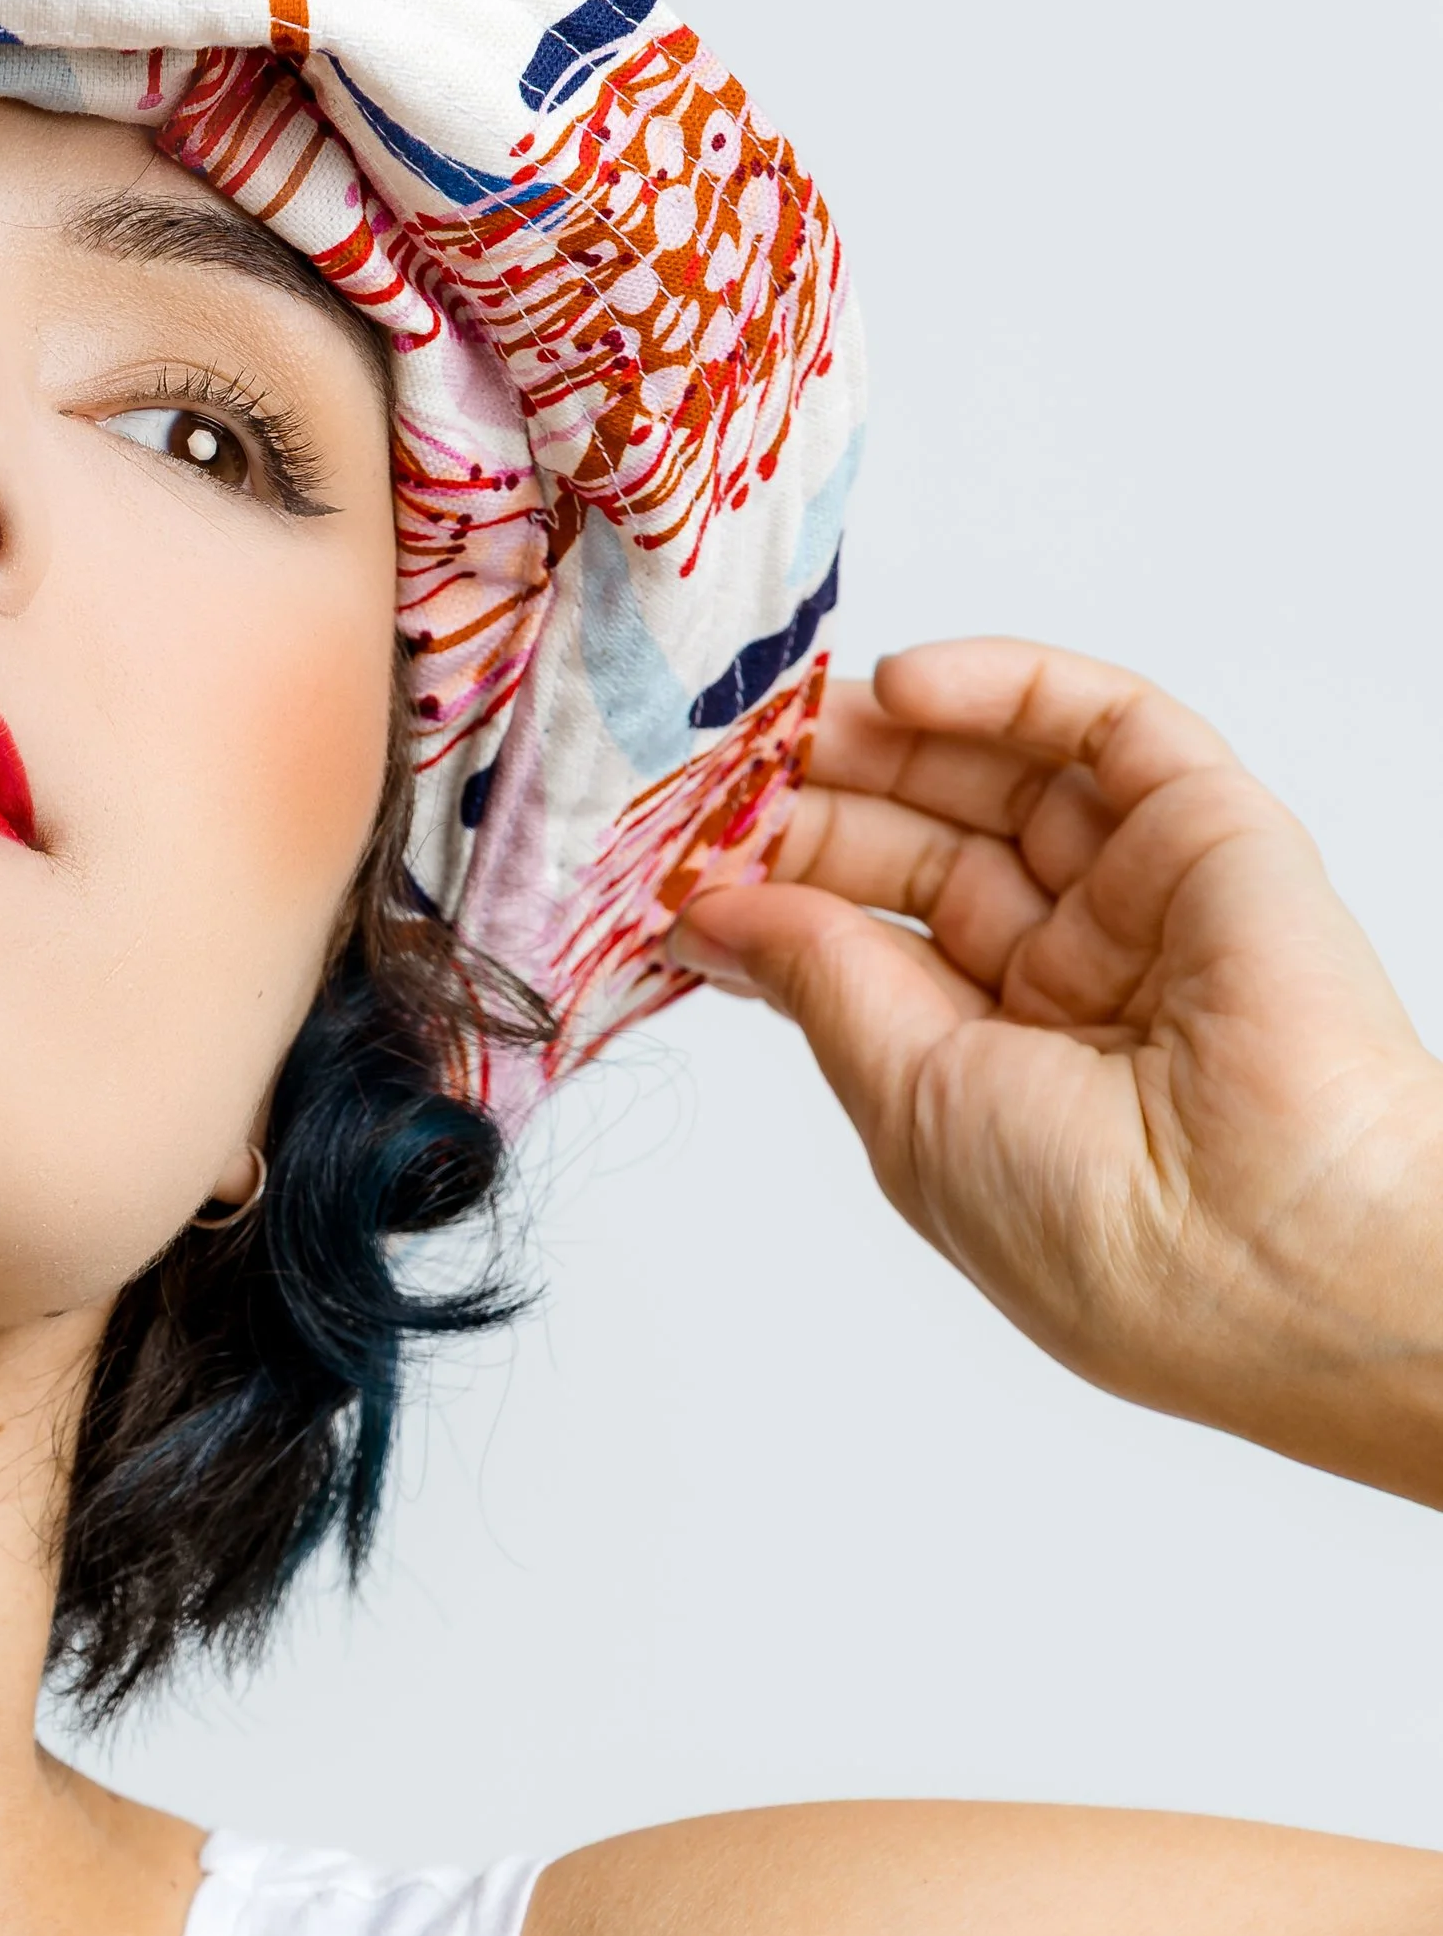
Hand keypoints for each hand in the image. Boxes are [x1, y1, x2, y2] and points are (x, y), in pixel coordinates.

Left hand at [670, 640, 1442, 1500]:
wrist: (1266, 1247)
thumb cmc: (1095, 1232)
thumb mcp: (908, 1102)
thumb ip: (820, 982)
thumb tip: (714, 910)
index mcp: (993, 1069)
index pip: (868, 938)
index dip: (775, 881)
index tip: (670, 842)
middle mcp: (1069, 978)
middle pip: (921, 848)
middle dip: (815, 798)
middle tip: (711, 754)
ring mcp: (1142, 898)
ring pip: (1000, 775)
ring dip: (887, 734)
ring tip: (778, 709)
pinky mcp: (1213, 830)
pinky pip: (1107, 728)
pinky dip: (1006, 689)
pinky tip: (901, 689)